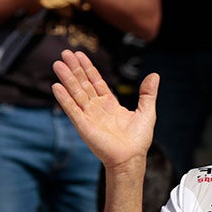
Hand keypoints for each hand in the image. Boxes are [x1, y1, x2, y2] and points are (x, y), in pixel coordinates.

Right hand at [52, 50, 158, 169]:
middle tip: (65, 53)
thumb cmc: (138, 139)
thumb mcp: (147, 111)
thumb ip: (148, 93)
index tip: (79, 54)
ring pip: (76, 93)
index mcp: (109, 104)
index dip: (88, 68)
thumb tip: (154, 75)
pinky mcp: (83, 126)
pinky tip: (56, 86)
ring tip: (58, 64)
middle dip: (75, 69)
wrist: (131, 158)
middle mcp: (97, 108)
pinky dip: (64, 98)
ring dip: (67, 79)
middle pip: (83, 84)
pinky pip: (72, 109)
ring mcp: (88, 116)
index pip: (96, 81)